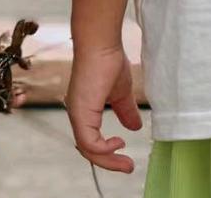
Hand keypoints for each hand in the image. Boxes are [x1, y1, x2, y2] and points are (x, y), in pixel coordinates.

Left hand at [65, 47, 141, 173]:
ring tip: (126, 163)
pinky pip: (88, 142)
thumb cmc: (108, 61)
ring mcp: (77, 112)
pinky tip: (118, 142)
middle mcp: (77, 114)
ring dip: (108, 160)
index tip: (126, 157)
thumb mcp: (122, 93)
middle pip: (88, 150)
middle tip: (128, 167)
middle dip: (109, 163)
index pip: (91, 142)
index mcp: (84, 110)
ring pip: (87, 149)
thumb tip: (134, 127)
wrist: (101, 43)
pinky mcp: (80, 111)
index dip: (107, 153)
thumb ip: (125, 110)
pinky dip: (104, 149)